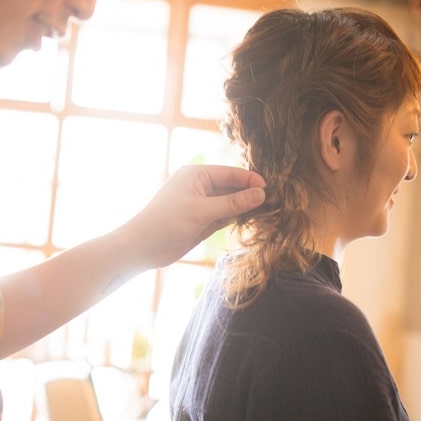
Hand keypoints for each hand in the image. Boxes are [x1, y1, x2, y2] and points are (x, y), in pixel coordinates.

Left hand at [118, 164, 265, 268]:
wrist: (143, 247)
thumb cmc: (167, 222)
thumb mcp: (202, 211)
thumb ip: (233, 203)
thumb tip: (261, 194)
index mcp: (196, 175)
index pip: (230, 173)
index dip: (250, 180)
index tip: (271, 188)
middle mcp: (200, 187)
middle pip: (232, 187)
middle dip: (251, 194)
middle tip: (277, 202)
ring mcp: (201, 204)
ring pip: (230, 203)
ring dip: (246, 207)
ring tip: (271, 211)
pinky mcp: (202, 221)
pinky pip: (225, 216)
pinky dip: (237, 218)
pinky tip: (254, 220)